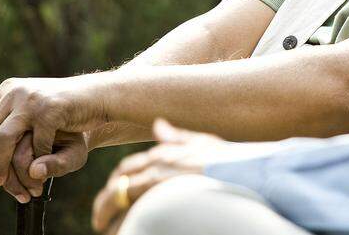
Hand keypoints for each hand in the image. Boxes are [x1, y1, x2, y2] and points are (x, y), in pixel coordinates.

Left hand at [0, 76, 104, 191]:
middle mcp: (15, 90)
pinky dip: (38, 158)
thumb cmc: (64, 111)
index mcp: (7, 90)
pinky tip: (42, 166)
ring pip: (4, 137)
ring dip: (3, 163)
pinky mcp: (51, 109)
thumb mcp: (32, 112)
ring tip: (6, 180)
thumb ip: (10, 122)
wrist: (97, 98)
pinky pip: (36, 142)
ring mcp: (32, 98)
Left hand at [92, 119, 227, 233]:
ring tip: (107, 230)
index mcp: (164, 153)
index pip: (128, 167)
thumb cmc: (230, 159)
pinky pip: (132, 215)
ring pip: (120, 200)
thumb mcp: (204, 142)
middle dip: (105, 201)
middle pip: (118, 184)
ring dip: (109, 215)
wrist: (248, 173)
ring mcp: (158, 185)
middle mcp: (156, 167)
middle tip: (101, 217)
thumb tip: (158, 125)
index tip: (112, 193)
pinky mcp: (161, 200)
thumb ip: (177, 137)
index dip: (117, 181)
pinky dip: (123, 224)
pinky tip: (122, 233)